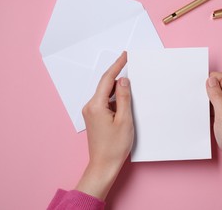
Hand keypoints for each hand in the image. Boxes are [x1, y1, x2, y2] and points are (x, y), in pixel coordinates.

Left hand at [75, 51, 133, 199]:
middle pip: (105, 85)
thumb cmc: (114, 147)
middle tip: (130, 68)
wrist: (103, 165)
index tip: (124, 56)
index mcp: (96, 105)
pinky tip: (124, 105)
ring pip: (105, 95)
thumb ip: (124, 98)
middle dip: (118, 77)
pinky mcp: (93, 117)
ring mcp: (90, 112)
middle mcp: (90, 106)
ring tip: (131, 95)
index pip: (107, 79)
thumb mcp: (124, 120)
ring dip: (117, 92)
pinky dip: (114, 101)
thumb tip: (123, 81)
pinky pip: (104, 103)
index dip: (117, 65)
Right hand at [206, 72, 221, 193]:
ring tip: (200, 107)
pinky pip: (218, 107)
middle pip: (221, 86)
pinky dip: (210, 108)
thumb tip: (210, 80)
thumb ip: (216, 96)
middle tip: (197, 96)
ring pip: (218, 97)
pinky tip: (204, 114)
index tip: (199, 86)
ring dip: (209, 99)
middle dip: (208, 89)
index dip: (211, 79)